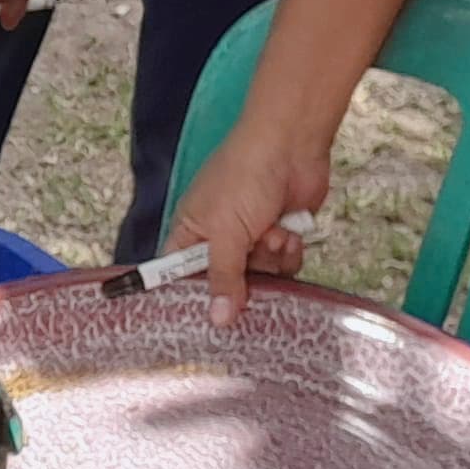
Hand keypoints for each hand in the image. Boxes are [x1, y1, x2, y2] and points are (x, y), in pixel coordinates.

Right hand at [168, 115, 333, 324]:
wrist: (292, 146)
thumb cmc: (244, 177)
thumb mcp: (225, 231)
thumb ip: (222, 277)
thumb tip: (217, 320)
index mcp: (190, 232)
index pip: (177, 275)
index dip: (186, 298)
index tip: (198, 323)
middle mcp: (218, 239)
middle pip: (223, 284)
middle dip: (240, 283)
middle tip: (251, 284)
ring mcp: (250, 238)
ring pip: (258, 278)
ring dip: (269, 261)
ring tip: (273, 235)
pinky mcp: (279, 236)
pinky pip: (283, 267)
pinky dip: (288, 253)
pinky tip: (289, 233)